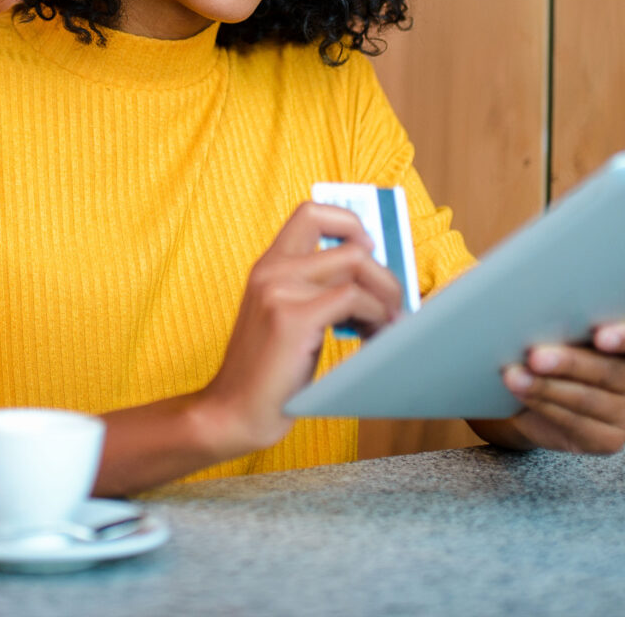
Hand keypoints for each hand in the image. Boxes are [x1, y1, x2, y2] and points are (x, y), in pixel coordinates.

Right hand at [194, 202, 404, 458]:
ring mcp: (280, 290)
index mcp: (268, 266)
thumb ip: (315, 291)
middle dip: (384, 273)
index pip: (312, 212)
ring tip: (385, 325)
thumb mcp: (286, 317)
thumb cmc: (267, 372)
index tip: (368, 252)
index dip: (349, 222)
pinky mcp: (292, 317)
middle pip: (350, 241)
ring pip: (358, 265)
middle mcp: (272, 269)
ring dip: (385, 296)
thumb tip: (370, 276)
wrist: (233, 412)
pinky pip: (353, 299)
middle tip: (391, 305)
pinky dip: (376, 317)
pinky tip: (373, 337)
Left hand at [491, 321, 624, 454]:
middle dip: (570, 363)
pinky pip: (574, 424)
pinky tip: (521, 391)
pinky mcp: (610, 440)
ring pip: (587, 400)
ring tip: (514, 374)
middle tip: (535, 355)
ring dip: (546, 386)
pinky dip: (542, 405)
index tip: (601, 334)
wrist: (554, 389)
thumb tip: (534, 294)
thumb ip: (572, 312)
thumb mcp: (574, 323)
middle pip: (611, 372)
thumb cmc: (568, 340)